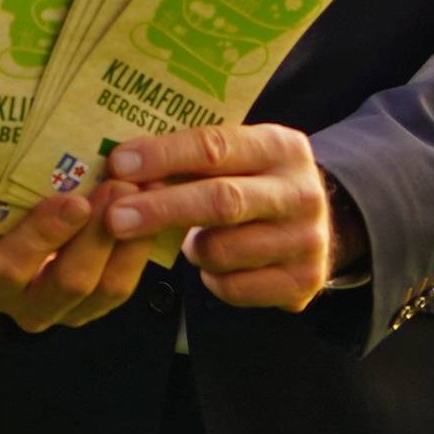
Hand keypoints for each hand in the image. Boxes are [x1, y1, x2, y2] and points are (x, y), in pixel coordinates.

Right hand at [0, 181, 149, 331]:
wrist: (15, 243)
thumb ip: (3, 192)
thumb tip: (2, 141)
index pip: (11, 268)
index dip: (43, 235)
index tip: (73, 201)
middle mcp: (27, 306)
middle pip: (69, 280)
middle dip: (98, 233)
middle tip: (119, 186)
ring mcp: (67, 312)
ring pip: (107, 287)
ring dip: (128, 238)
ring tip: (140, 193)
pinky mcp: (99, 305)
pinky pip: (127, 281)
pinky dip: (141, 245)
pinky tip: (151, 210)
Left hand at [103, 123, 338, 311]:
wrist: (319, 228)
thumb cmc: (254, 185)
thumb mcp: (238, 158)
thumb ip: (193, 158)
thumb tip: (120, 166)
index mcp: (280, 147)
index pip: (215, 147)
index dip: (163, 156)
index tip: (119, 165)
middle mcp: (301, 192)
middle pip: (221, 200)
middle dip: (161, 209)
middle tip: (114, 218)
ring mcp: (307, 240)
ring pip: (221, 250)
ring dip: (191, 248)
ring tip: (192, 239)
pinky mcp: (303, 282)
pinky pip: (232, 287)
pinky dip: (212, 278)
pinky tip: (219, 264)